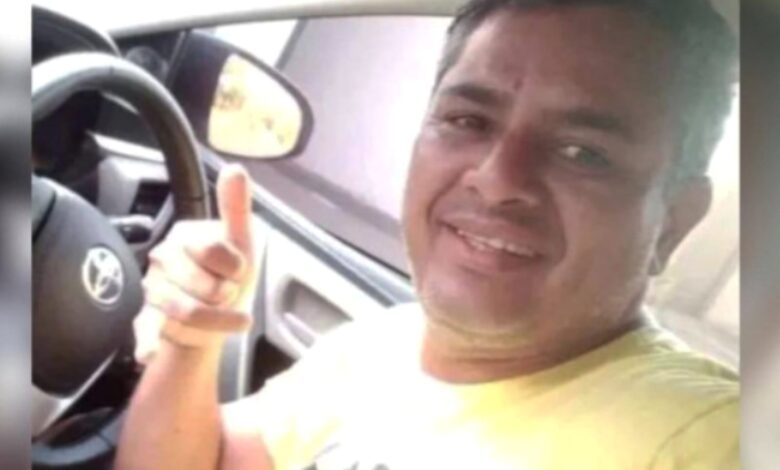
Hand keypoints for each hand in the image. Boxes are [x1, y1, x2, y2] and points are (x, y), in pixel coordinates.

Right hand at [133, 164, 258, 362]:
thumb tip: (236, 168)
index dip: (235, 267)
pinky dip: (148, 343)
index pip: (212, 251)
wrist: (219, 316)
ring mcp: (154, 290)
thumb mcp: (243, 242)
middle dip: (224, 296)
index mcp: (185, 236)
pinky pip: (145, 330)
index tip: (239, 271)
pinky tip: (148, 353)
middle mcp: (163, 260)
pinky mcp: (148, 319)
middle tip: (229, 294)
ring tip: (224, 315)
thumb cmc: (230, 275)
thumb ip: (237, 207)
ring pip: (182, 311)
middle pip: (199, 285)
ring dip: (214, 321)